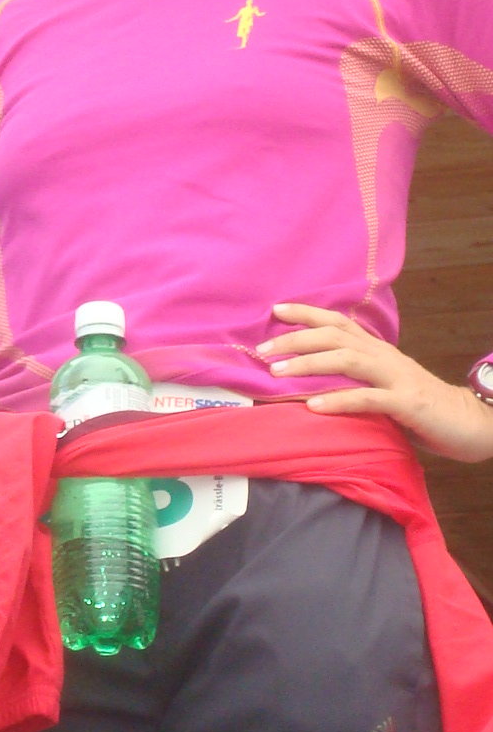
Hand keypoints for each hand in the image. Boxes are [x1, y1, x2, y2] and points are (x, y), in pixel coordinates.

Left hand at [257, 304, 492, 461]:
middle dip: (296, 339)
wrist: (469, 421)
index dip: (307, 313)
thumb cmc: (420, 406)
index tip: (275, 310)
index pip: (338, 322)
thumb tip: (316, 376)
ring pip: (347, 359)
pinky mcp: (407, 403)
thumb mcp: (384, 384)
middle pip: (335, 335)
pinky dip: (338, 401)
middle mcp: (384, 356)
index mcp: (377, 350)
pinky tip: (313, 406)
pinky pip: (368, 399)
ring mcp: (396, 377)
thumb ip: (356, 377)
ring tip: (277, 372)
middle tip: (263, 350)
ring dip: (309, 364)